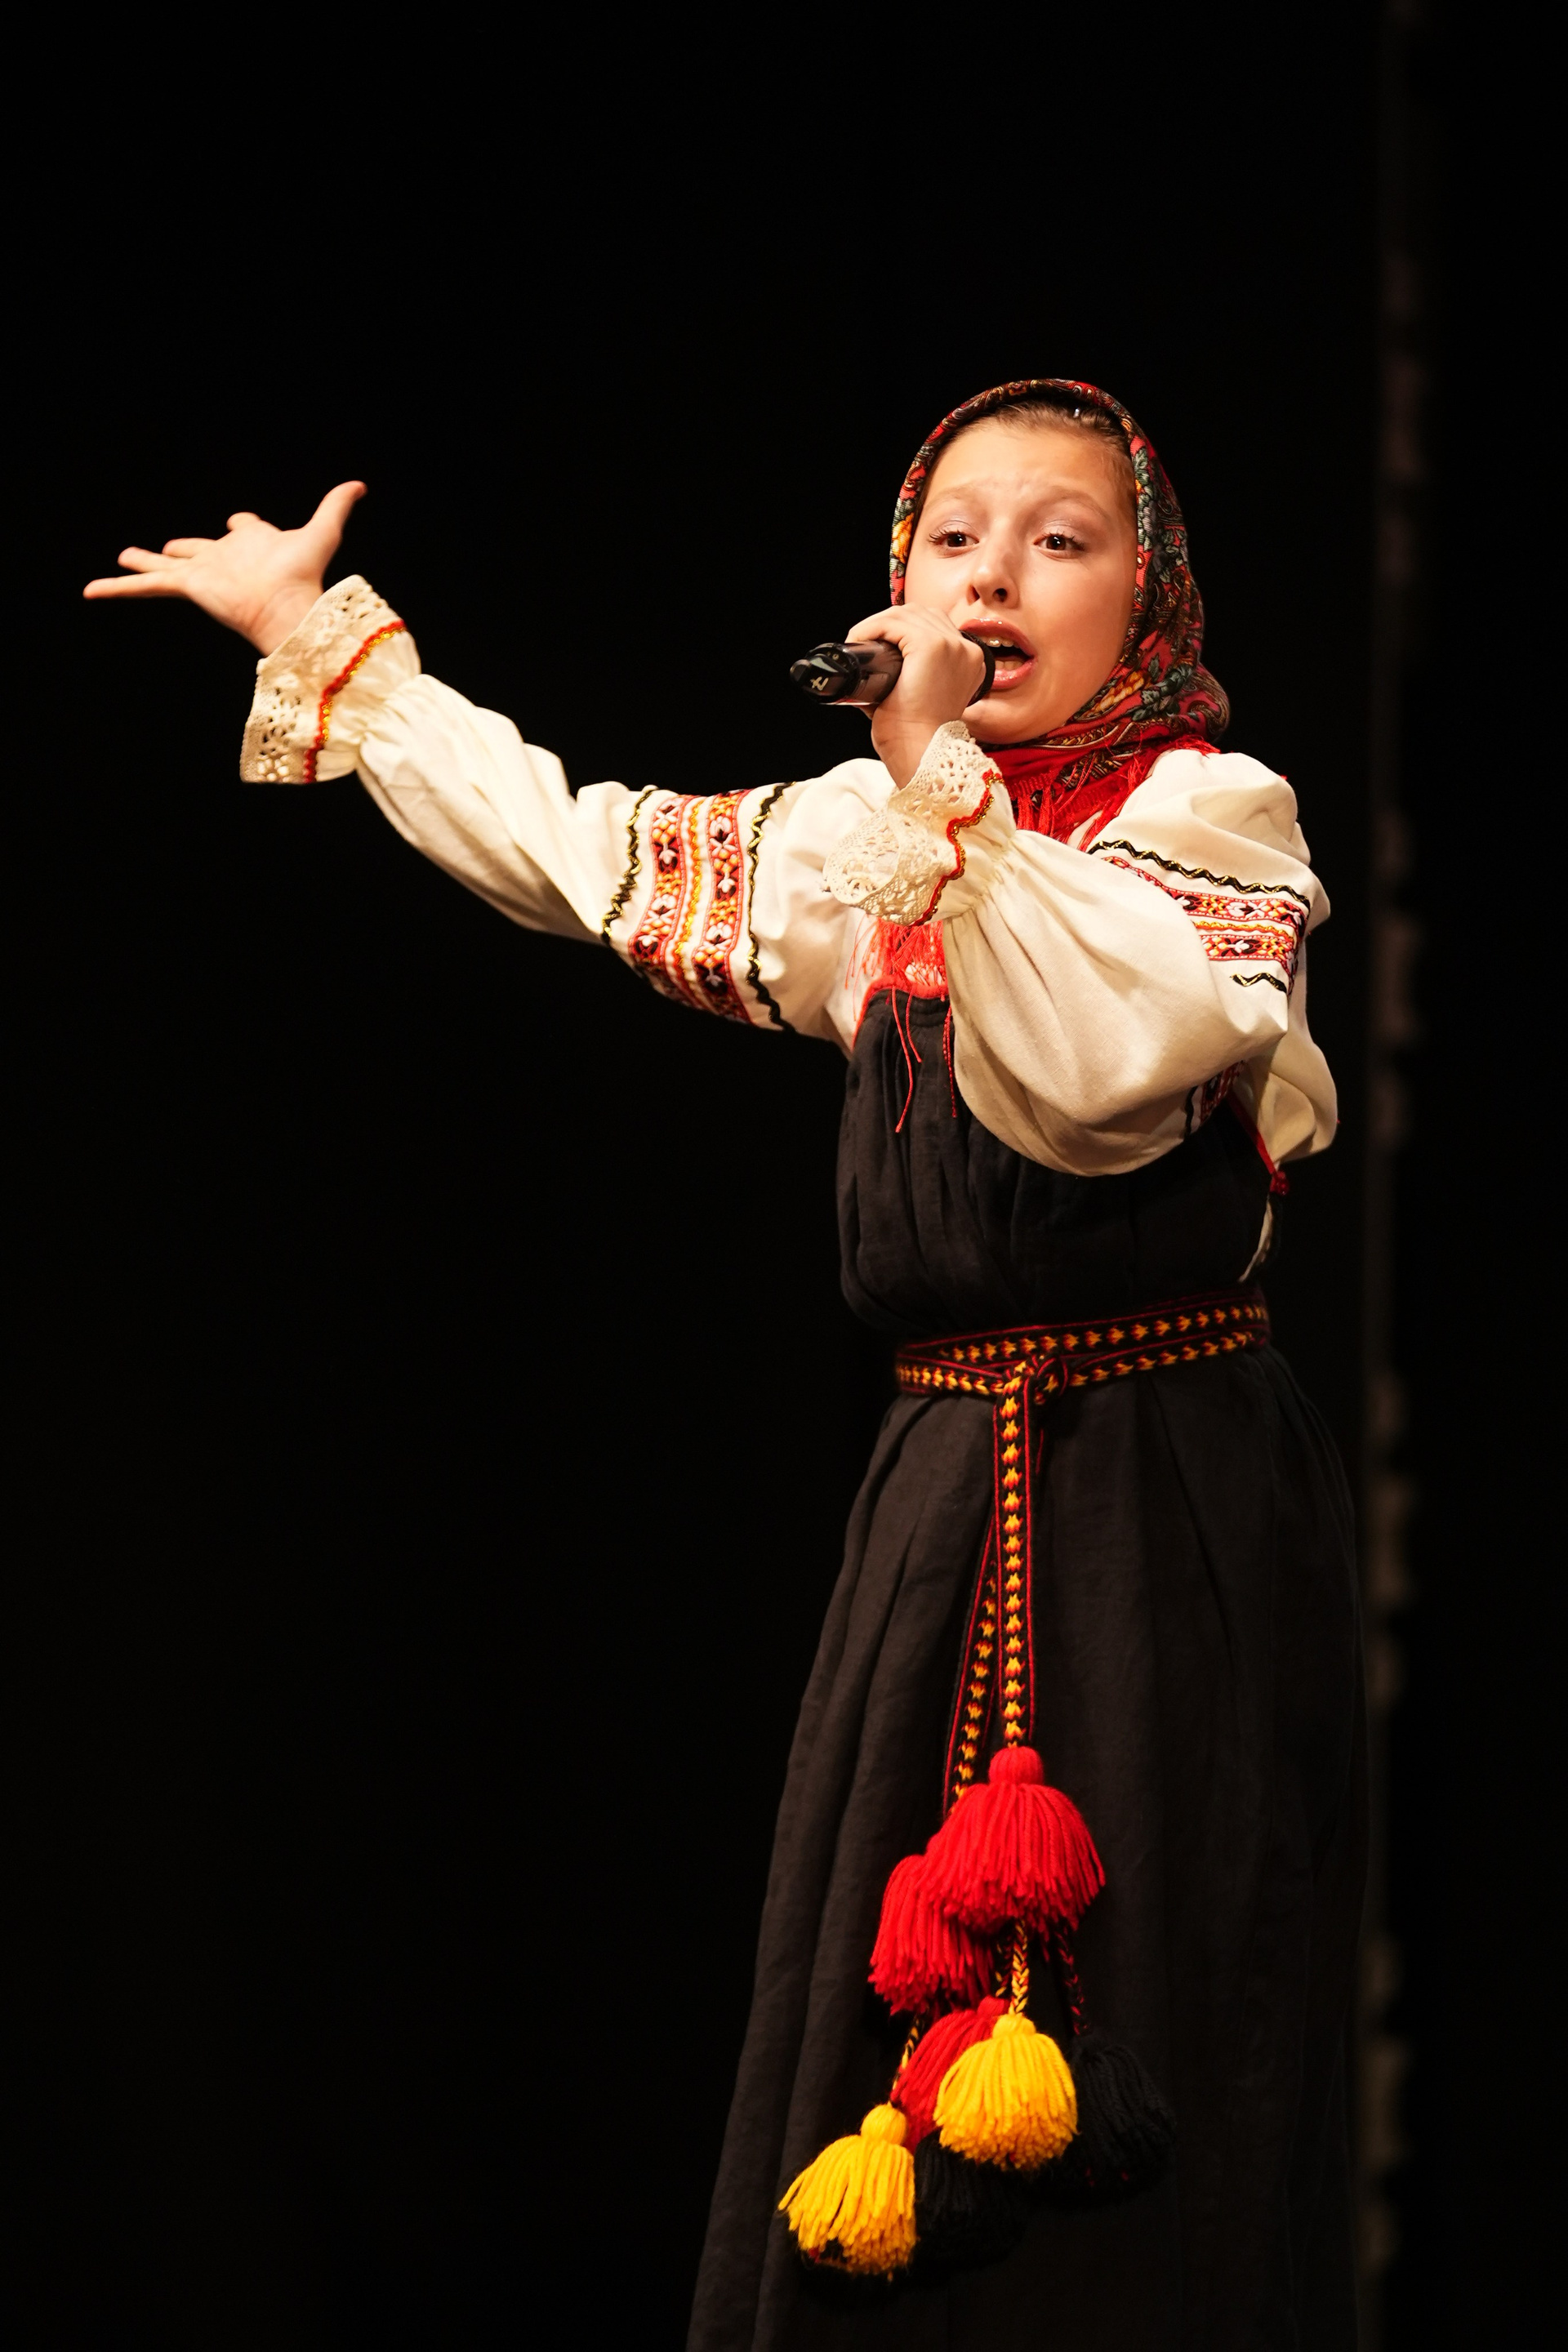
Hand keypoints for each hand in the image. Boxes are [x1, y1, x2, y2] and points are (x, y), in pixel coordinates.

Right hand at [83, 482, 367, 654]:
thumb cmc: (305, 573)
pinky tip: (91, 590)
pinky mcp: (186, 586)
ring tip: (123, 558)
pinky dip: (117, 588)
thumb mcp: (322, 531)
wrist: (289, 606)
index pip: (243, 530)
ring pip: (164, 567)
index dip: (243, 526)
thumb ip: (336, 506)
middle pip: (197, 550)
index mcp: (253, 546)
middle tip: (165, 548)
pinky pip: (144, 586)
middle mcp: (225, 560)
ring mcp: (203, 575)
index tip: (239, 522)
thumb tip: (360, 485)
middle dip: (182, 548)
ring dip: (142, 562)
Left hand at [848, 606, 988, 787]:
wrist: (920, 756)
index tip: (878, 645)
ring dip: (878, 623)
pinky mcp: (932, 646)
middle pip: (922, 615)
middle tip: (863, 641)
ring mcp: (952, 646)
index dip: (902, 629)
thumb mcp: (920, 700)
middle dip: (889, 622)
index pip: (934, 626)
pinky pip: (894, 623)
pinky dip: (872, 627)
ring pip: (907, 614)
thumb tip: (871, 670)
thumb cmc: (917, 739)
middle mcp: (966, 651)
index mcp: (969, 662)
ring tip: (859, 640)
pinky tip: (858, 639)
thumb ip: (908, 680)